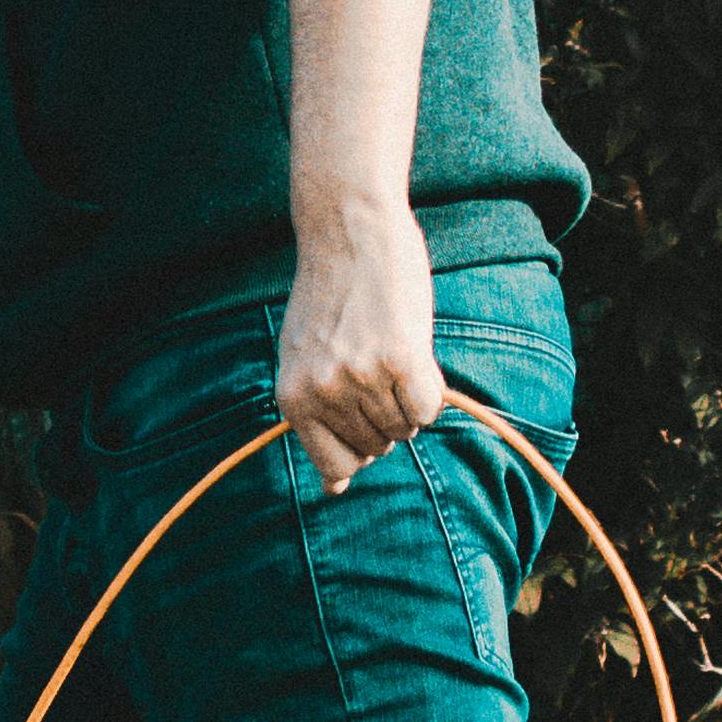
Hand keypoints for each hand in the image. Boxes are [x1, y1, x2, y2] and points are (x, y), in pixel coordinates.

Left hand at [279, 197, 442, 490]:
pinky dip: (429, 389)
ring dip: (406, 399)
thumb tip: (334, 491)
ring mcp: (361, 378)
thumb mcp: (302, 359)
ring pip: (405, 428)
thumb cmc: (330, 296)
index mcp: (293, 398)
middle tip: (374, 365)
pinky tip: (410, 352)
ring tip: (388, 350)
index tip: (362, 420)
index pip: (335, 469)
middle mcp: (323, 393)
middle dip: (384, 417)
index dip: (358, 450)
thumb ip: (314, 420)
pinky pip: (428, 408)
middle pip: (377, 447)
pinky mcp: (401, 360)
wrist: (348, 230)